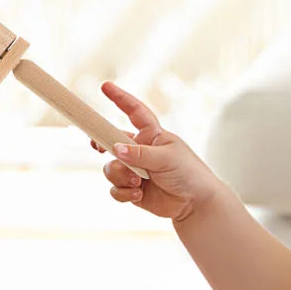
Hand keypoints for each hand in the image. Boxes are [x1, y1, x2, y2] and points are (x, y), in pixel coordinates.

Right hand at [93, 83, 220, 222]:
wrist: (195, 203)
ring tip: (137, 182)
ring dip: (120, 176)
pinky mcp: (131, 189)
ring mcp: (134, 169)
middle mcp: (140, 150)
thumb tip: (114, 150)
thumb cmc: (188, 173)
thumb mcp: (166, 158)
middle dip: (101, 144)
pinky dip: (124, 192)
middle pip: (112, 142)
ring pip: (111, 168)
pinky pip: (115, 189)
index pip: (134, 112)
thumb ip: (139, 154)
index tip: (105, 86)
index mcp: (152, 135)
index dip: (120, 98)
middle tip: (95, 145)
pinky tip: (138, 194)